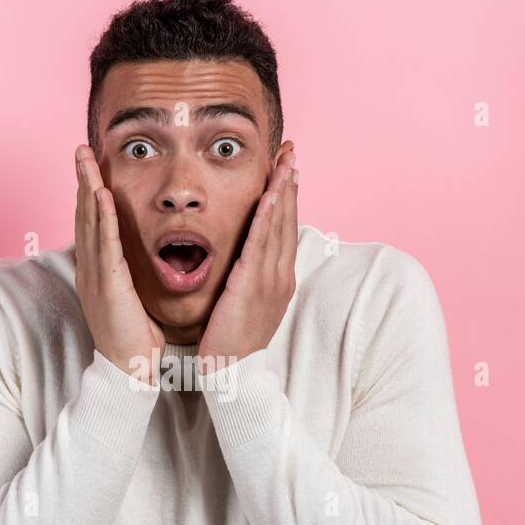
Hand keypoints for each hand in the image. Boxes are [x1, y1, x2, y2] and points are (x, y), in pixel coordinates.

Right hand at [73, 144, 164, 384]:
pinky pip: (104, 245)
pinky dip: (101, 218)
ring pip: (89, 224)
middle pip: (84, 216)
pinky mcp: (108, 286)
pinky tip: (101, 194)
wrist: (129, 370)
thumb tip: (135, 260)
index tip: (91, 166)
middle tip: (81, 150)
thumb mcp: (130, 298)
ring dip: (87, 188)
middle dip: (83, 180)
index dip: (89, 193)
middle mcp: (91, 270)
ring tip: (85, 159)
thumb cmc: (134, 338)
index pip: (91, 224)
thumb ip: (129, 275)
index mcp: (98, 272)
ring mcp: (96, 277)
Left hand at [197, 143, 297, 372]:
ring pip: (278, 228)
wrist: (232, 372)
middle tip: (291, 152)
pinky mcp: (250, 287)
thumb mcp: (248, 303)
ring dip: (282, 192)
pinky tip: (269, 197)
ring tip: (285, 162)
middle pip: (288, 221)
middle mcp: (280, 276)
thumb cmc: (234, 340)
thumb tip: (248, 258)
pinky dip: (267, 219)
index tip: (289, 169)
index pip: (286, 229)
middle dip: (290, 184)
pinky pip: (259, 247)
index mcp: (280, 279)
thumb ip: (250, 277)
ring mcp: (269, 281)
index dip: (288, 197)